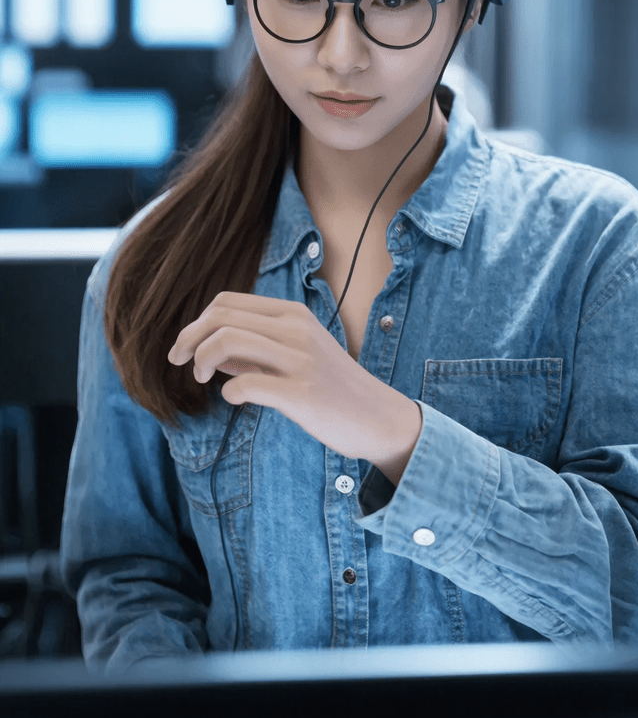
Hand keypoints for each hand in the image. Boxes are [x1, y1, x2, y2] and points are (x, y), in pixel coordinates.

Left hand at [168, 292, 422, 483]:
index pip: (228, 301)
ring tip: (201, 378)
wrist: (378, 417)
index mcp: (293, 314)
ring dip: (202, 359)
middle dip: (189, 337)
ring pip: (228, 340)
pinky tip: (233, 399)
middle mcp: (296, 329)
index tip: (184, 347)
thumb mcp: (299, 355)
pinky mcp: (302, 394)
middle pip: (221, 316)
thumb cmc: (334, 388)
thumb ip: (256, 350)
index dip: (196, 322)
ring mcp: (300, 360)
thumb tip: (213, 353)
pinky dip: (228, 392)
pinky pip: (246, 386)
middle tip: (178, 361)